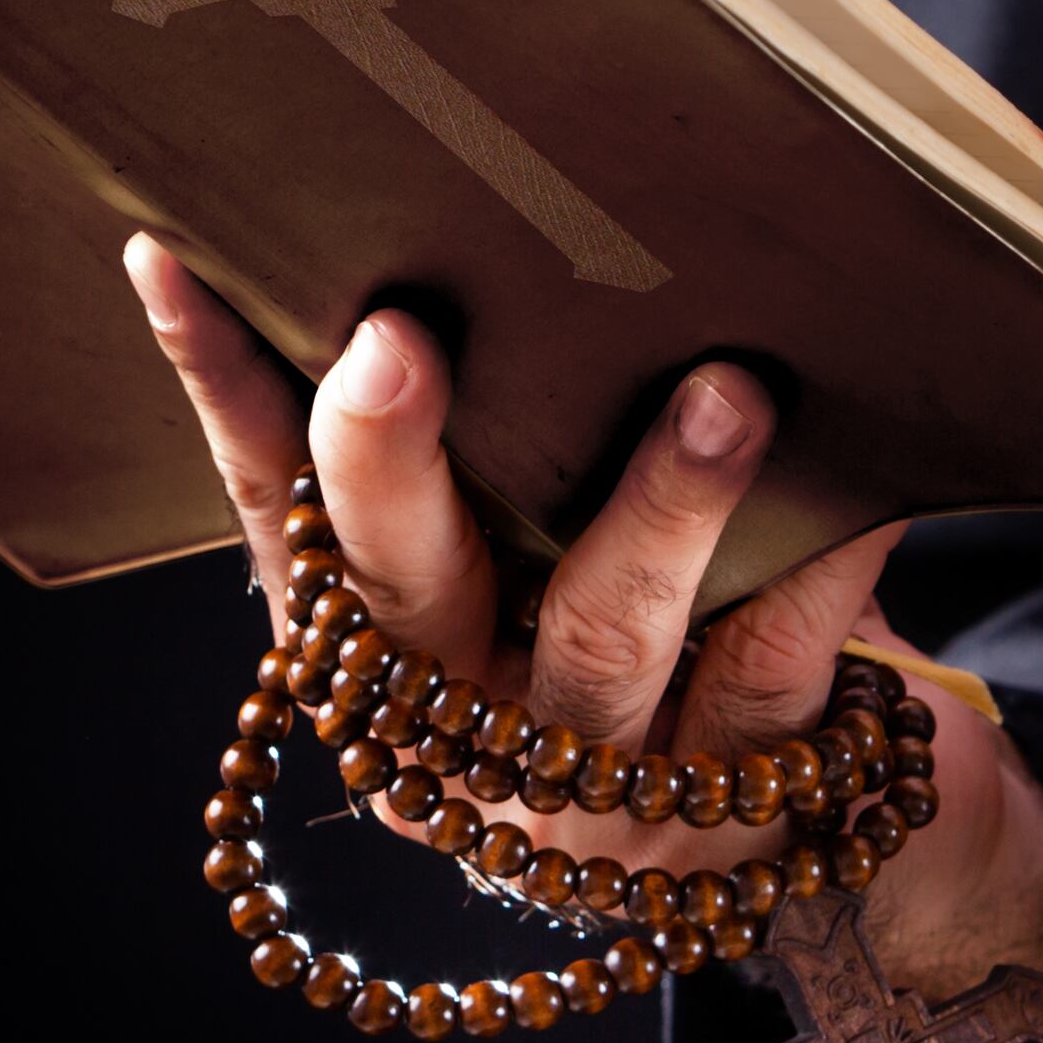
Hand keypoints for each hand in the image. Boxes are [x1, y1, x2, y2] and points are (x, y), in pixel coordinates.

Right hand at [122, 240, 1042, 1042]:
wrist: (802, 830)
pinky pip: (778, 661)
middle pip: (401, 587)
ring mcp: (599, 779)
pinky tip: (865, 488)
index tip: (177, 264)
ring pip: (606, 632)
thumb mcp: (520, 556)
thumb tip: (424, 211)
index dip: (222, 392)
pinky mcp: (741, 795)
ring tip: (721, 392)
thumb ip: (470, 442)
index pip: (277, 510)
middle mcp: (463, 734)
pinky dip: (822, 566)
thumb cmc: (631, 627)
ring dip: (660, 504)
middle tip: (393, 341)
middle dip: (386, 458)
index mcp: (376, 663)